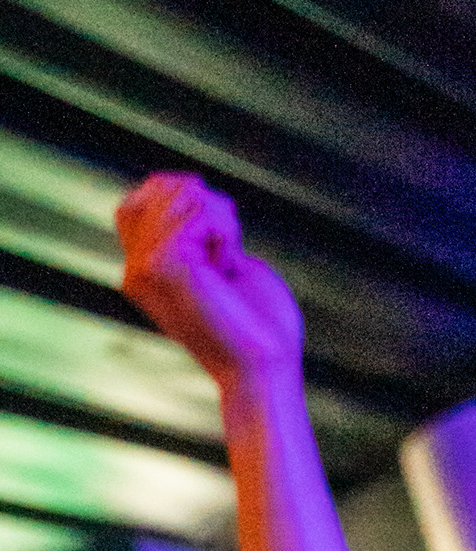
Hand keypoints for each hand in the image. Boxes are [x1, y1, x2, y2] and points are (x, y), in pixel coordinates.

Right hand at [117, 174, 303, 396]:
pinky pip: (197, 209)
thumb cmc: (258, 323)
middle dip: (207, 203)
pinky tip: (227, 265)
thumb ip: (198, 231)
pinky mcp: (159, 264)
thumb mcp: (223, 263)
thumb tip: (187, 185)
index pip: (137, 200)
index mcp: (145, 274)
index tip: (218, 235)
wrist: (265, 364)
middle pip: (158, 187)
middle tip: (227, 253)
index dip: (180, 197)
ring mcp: (142, 268)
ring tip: (228, 263)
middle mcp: (134, 271)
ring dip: (221, 220)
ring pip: (181, 193)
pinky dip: (225, 230)